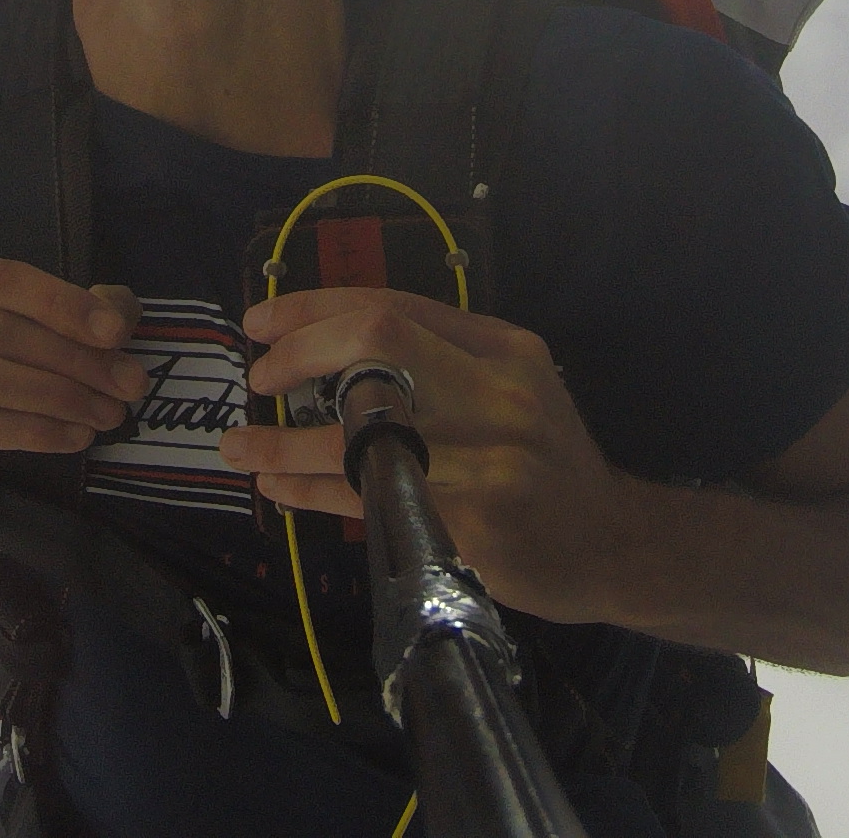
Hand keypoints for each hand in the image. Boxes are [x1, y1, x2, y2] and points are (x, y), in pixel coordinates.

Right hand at [0, 260, 146, 531]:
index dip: (60, 302)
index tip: (116, 332)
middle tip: (126, 384)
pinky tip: (73, 438)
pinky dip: (32, 430)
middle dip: (70, 357)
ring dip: (56, 395)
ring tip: (106, 413)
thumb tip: (117, 315)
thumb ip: (73, 318)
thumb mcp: (28, 345)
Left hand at [222, 287, 631, 622]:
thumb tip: (331, 346)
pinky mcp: (470, 520)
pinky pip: (367, 496)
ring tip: (237, 443)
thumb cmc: (547, 461)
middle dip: (300, 353)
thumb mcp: (515, 388)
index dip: (316, 308)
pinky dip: (309, 489)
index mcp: (503, 347)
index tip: (262, 322)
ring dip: (282, 438)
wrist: (611, 544)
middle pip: (377, 343)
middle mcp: (497, 391)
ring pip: (359, 431)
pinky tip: (277, 485)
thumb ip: (443, 360)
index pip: (393, 305)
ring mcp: (486, 457)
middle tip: (259, 377)